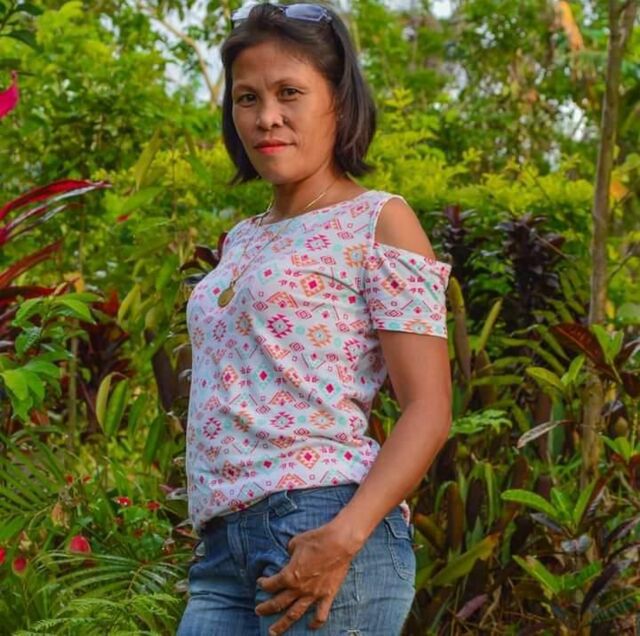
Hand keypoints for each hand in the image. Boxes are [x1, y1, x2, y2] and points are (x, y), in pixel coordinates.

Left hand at [254, 520, 362, 634]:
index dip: (263, 584)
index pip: (271, 584)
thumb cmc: (316, 539)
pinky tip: (310, 626)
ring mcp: (314, 594)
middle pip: (278, 603)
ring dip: (283, 624)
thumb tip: (290, 556)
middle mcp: (299, 588)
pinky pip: (320, 614)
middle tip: (258, 611)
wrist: (339, 543)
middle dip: (266, 608)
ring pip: (295, 614)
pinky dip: (315, 623)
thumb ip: (289, 553)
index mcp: (290, 575)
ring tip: (273, 632)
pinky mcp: (327, 595)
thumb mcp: (295, 542)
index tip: (260, 582)